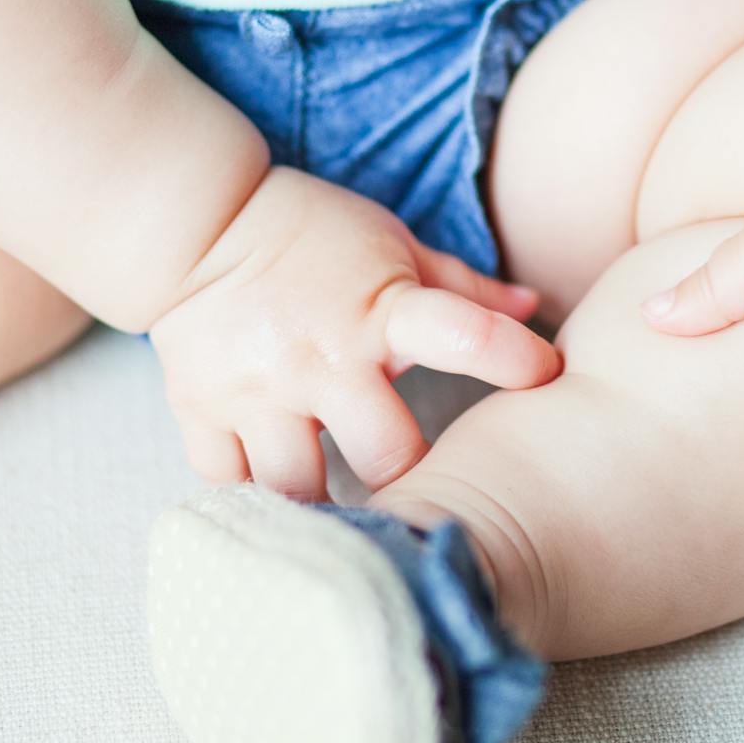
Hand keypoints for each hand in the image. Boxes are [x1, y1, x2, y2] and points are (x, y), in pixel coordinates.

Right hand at [149, 167, 560, 499]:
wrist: (197, 224)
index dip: (513, 360)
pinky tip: (279, 497)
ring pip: (300, 488)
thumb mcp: (395, 247)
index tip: (546, 377)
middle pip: (386, 457)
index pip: (462, 336)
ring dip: (329, 505)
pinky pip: (231, 483)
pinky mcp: (200, 412)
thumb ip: (465, 290)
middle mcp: (321, 359)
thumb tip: (535, 307)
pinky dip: (256, 497)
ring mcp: (256, 392)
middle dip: (411, 480)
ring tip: (349, 518)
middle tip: (424, 493)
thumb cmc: (313, 234)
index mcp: (380, 312)